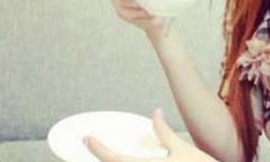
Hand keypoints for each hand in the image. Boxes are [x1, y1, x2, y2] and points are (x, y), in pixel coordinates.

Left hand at [83, 109, 217, 161]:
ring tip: (107, 152)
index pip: (114, 159)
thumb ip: (165, 132)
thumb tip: (156, 112)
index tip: (86, 138)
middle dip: (102, 157)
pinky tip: (124, 159)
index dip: (97, 149)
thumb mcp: (183, 148)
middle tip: (91, 143)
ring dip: (114, 161)